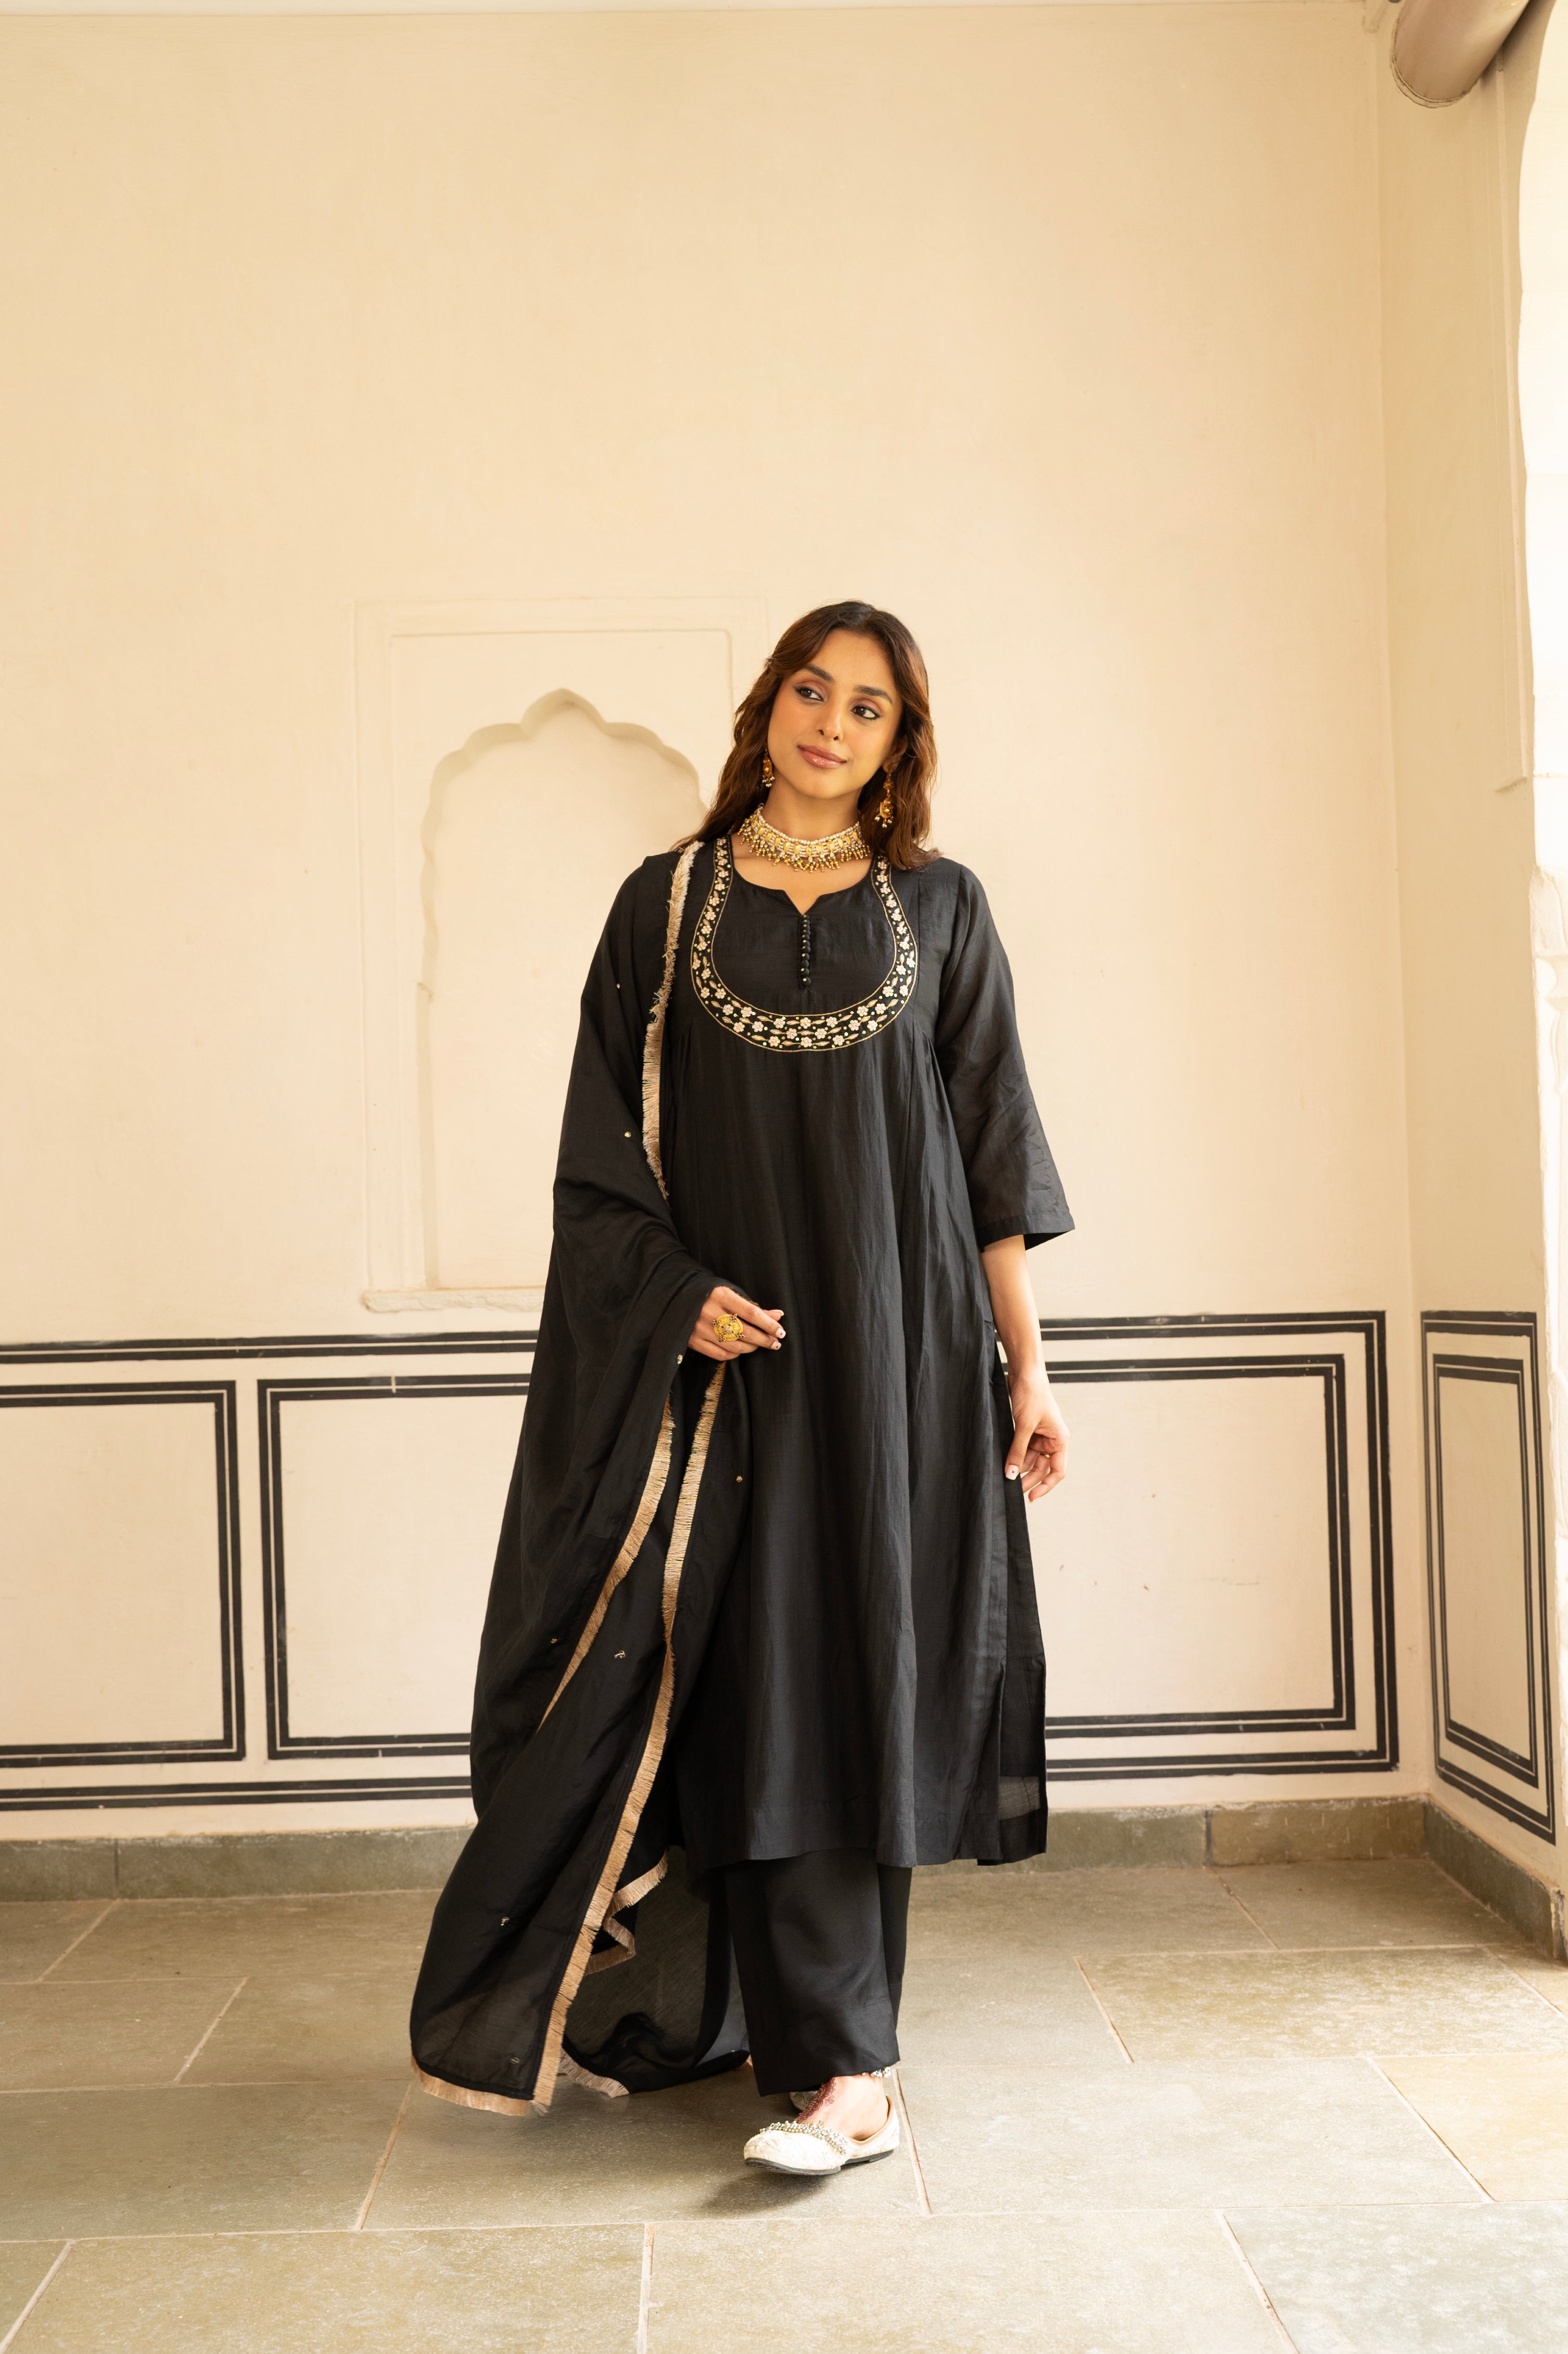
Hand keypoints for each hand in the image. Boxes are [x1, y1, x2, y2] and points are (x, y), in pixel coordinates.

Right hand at [688, 1285, 785, 1362]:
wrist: (675, 1297)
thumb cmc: (709, 1294)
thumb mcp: (729, 1293)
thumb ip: (753, 1306)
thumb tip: (778, 1316)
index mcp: (720, 1295)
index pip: (751, 1313)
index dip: (769, 1324)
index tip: (781, 1332)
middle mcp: (709, 1312)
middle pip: (745, 1332)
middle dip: (764, 1339)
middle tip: (775, 1342)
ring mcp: (699, 1328)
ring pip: (735, 1346)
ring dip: (752, 1348)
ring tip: (760, 1344)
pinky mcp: (693, 1341)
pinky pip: (721, 1355)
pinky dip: (735, 1354)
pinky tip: (741, 1349)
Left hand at [1004, 1366, 1067, 1500]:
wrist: (1024, 1372)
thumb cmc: (1032, 1394)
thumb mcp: (1024, 1425)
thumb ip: (1017, 1451)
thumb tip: (1011, 1475)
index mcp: (1060, 1439)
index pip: (1057, 1471)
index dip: (1045, 1486)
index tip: (1031, 1496)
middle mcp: (1051, 1439)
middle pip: (1042, 1468)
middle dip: (1029, 1479)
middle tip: (1012, 1490)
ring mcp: (1039, 1435)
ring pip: (1030, 1460)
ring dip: (1019, 1468)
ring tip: (1006, 1477)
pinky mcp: (1027, 1430)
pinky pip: (1022, 1449)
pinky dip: (1014, 1457)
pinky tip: (1005, 1463)